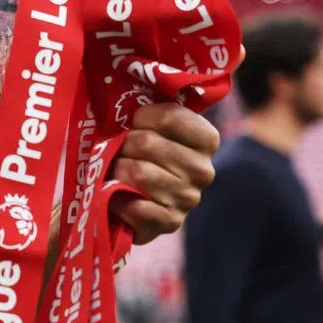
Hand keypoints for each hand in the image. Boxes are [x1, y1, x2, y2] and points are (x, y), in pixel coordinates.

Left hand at [109, 103, 219, 244]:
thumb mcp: (148, 126)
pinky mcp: (169, 223)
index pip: (170, 117)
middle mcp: (204, 170)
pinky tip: (116, 195)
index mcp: (206, 140)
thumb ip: (148, 111)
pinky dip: (117, 199)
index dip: (141, 117)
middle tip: (118, 150)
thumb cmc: (137, 153)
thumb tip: (128, 99)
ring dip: (117, 170)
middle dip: (122, 144)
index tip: (132, 122)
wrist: (129, 198)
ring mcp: (188, 199)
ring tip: (116, 170)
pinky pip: (136, 207)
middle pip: (148, 143)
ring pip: (139, 172)